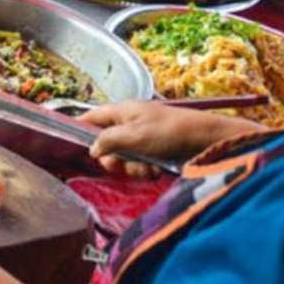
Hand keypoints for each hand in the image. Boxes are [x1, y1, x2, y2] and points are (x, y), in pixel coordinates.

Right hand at [81, 100, 261, 177]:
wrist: (208, 142)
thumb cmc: (170, 132)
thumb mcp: (134, 135)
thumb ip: (108, 141)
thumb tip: (93, 149)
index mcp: (122, 111)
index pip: (91, 118)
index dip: (80, 130)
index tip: (74, 146)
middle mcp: (129, 124)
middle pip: (105, 145)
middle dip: (113, 159)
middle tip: (124, 164)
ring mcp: (142, 139)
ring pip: (123, 158)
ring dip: (132, 168)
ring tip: (148, 168)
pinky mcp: (155, 153)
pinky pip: (139, 165)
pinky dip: (145, 171)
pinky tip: (156, 171)